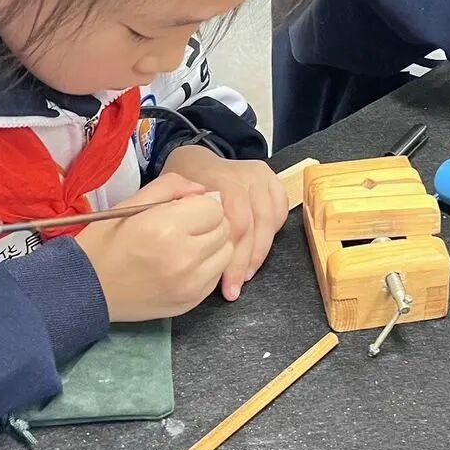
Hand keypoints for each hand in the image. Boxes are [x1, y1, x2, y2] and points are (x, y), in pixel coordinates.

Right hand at [76, 173, 232, 320]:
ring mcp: (190, 284)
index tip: (182, 210)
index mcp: (167, 228)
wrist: (85, 288)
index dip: (199, 204)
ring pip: (226, 253)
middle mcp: (184, 258)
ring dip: (212, 245)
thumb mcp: (132, 202)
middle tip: (184, 227)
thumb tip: (203, 191)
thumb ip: (172, 186)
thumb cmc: (106, 241)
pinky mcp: (190, 302)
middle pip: (224, 229)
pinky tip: (184, 265)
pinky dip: (207, 267)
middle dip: (208, 223)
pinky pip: (216, 276)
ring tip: (186, 246)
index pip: (213, 207)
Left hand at [163, 145, 288, 300]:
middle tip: (235, 288)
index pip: (236, 222)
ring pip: (269, 221)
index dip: (232, 258)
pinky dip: (272, 235)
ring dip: (259, 253)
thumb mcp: (169, 199)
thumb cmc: (181, 188)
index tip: (223, 284)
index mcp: (218, 178)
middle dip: (246, 261)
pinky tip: (257, 254)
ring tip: (247, 276)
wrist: (194, 161)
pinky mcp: (272, 181)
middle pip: (254, 225)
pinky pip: (280, 212)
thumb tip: (200, 256)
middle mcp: (244, 175)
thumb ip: (183, 221)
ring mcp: (261, 176)